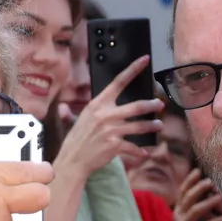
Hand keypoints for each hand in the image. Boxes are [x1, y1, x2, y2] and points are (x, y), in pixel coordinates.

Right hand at [54, 55, 162, 178]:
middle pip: (136, 106)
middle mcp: (106, 115)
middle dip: (151, 105)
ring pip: (139, 126)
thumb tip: (61, 107)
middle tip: (160, 105)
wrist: (73, 160)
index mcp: (98, 104)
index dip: (133, 69)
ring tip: (159, 124)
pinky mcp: (115, 145)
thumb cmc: (75, 140)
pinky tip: (146, 152)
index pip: (118, 82)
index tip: (145, 60)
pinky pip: (133, 146)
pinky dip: (140, 151)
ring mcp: (111, 130)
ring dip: (151, 126)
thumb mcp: (74, 121)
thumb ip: (71, 112)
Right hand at [175, 169, 221, 220]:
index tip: (198, 170)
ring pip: (196, 210)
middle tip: (211, 182)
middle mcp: (179, 215)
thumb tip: (206, 184)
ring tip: (220, 197)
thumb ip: (195, 201)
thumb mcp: (192, 215)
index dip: (189, 180)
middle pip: (189, 197)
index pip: (183, 190)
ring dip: (209, 202)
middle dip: (200, 188)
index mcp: (179, 208)